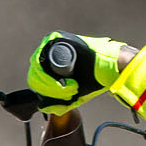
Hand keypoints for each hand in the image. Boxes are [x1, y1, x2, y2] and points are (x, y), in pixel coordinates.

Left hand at [24, 32, 138, 109]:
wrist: (110, 67)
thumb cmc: (94, 78)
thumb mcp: (73, 95)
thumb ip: (59, 104)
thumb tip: (43, 107)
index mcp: (49, 64)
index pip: (37, 80)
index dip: (47, 93)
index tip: (64, 97)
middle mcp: (48, 53)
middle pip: (35, 76)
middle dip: (50, 91)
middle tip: (70, 92)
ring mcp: (50, 44)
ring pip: (36, 71)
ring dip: (52, 87)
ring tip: (72, 87)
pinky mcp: (54, 38)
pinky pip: (39, 62)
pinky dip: (49, 78)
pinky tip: (65, 82)